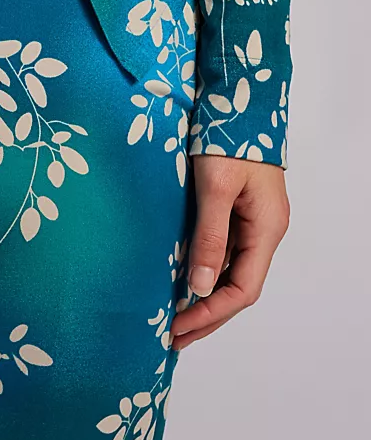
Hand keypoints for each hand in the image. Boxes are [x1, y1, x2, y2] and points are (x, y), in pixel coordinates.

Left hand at [170, 155, 289, 349]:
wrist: (238, 102)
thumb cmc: (230, 140)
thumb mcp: (216, 189)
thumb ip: (210, 236)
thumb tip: (201, 287)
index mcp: (266, 230)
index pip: (242, 289)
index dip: (211, 313)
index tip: (179, 327)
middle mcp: (262, 232)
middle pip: (237, 287)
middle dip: (206, 315)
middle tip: (173, 337)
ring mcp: (250, 222)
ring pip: (229, 271)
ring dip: (203, 296)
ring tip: (173, 319)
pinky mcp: (235, 211)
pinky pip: (221, 251)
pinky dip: (202, 270)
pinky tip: (181, 281)